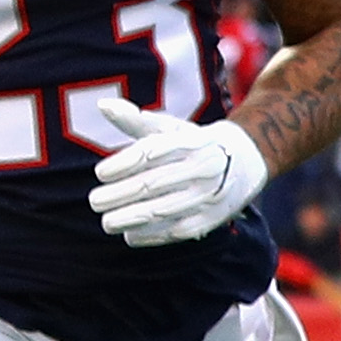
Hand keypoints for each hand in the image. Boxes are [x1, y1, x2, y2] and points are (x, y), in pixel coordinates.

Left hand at [88, 115, 271, 246]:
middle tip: (94, 201)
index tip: (99, 173)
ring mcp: (209, 194)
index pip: (151, 151)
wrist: (245, 161)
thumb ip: (134, 120)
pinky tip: (129, 236)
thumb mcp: (169, 128)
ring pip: (164, 209)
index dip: (123, 163)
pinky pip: (179, 230)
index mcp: (189, 140)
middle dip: (121, 194)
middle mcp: (201, 166)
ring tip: (106, 222)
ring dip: (131, 218)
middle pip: (154, 183)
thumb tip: (102, 104)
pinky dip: (152, 236)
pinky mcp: (213, 218)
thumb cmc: (193, 143)